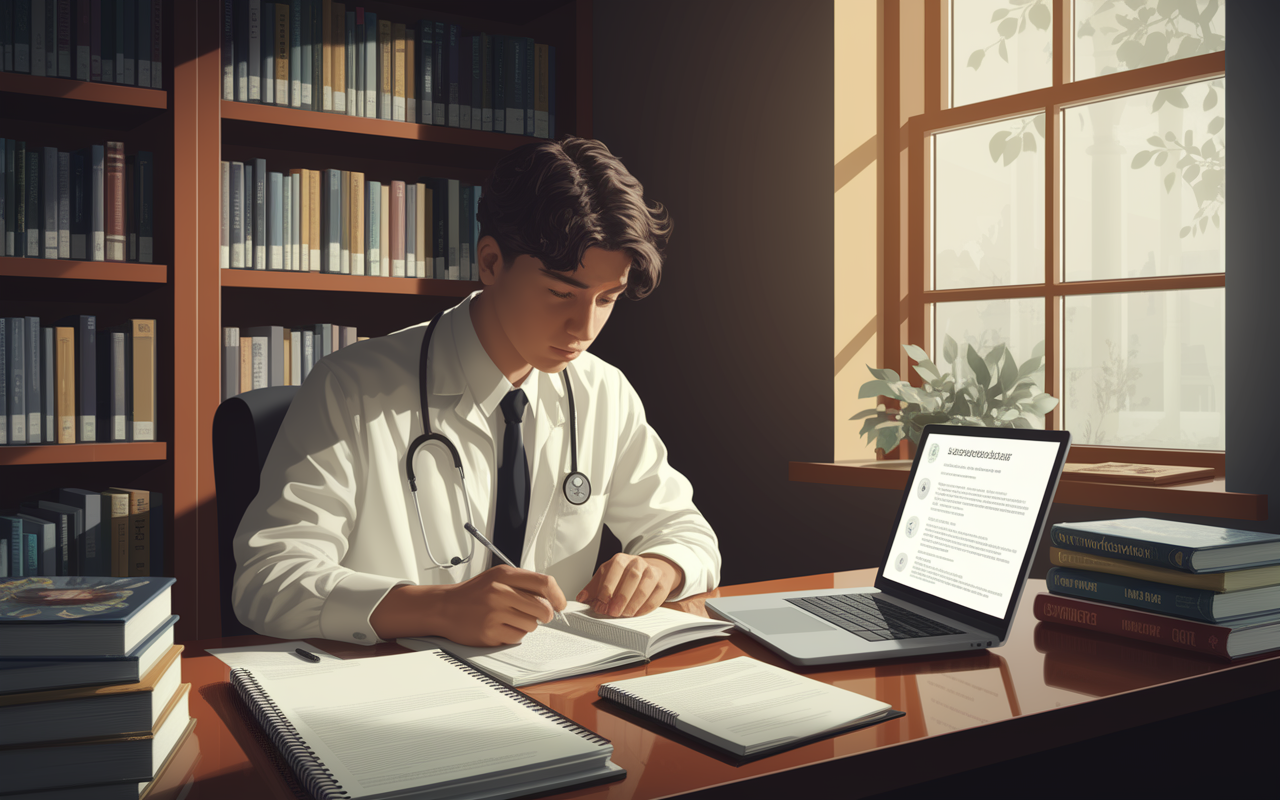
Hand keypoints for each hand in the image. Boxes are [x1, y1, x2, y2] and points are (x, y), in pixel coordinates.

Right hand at [370, 565, 565, 646]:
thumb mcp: (498, 577)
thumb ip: (524, 583)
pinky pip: (517, 638)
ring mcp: (494, 613)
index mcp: (504, 575)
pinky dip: (513, 635)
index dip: (558, 596)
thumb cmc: (474, 593)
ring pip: (532, 625)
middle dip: (544, 615)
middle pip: (542, 608)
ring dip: (526, 624)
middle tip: (536, 615)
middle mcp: (499, 592)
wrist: (444, 607)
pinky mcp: (489, 632)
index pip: (544, 583)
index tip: (560, 604)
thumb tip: (554, 597)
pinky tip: (501, 627)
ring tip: (510, 618)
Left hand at [576, 554, 683, 617]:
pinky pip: (656, 596)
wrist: (648, 571)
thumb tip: (581, 598)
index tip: (602, 602)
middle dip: (621, 596)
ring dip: (633, 603)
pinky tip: (637, 614)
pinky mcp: (662, 583)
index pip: (615, 568)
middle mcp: (637, 562)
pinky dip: (645, 607)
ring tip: (624, 614)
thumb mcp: (606, 578)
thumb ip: (594, 588)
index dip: (608, 586)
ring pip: (644, 586)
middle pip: (631, 577)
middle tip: (613, 611)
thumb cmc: (624, 577)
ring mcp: (652, 572)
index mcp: (621, 559)